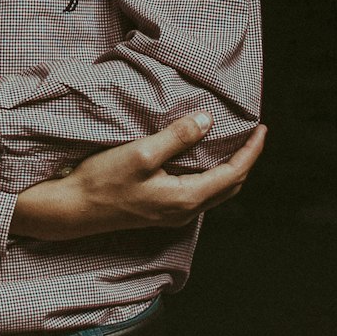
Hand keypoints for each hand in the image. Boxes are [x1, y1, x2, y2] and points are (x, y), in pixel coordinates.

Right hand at [10, 114, 266, 240]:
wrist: (74, 209)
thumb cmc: (104, 180)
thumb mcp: (141, 153)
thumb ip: (176, 138)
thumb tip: (207, 121)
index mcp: (186, 197)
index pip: (233, 174)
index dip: (251, 152)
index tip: (262, 129)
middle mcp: (185, 211)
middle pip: (230, 187)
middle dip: (246, 161)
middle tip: (253, 135)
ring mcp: (172, 214)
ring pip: (216, 192)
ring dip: (230, 169)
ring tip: (234, 145)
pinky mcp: (161, 211)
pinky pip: (200, 194)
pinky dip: (211, 176)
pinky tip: (202, 161)